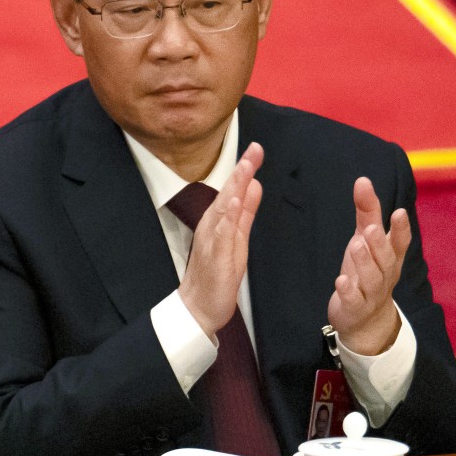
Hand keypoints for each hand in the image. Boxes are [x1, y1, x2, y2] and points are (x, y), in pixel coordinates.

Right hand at [179, 142, 263, 338]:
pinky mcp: (215, 257)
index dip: (245, 169)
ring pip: (224, 209)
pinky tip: (233, 204)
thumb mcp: (237, 237)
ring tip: (245, 168)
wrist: (199, 307)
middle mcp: (213, 226)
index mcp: (220, 220)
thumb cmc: (217, 273)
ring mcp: (212, 240)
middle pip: (228, 193)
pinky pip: (221, 235)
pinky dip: (227, 218)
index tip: (256, 149)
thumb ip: (245, 212)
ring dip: (234, 188)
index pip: (234, 190)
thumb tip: (254, 185)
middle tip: (254, 149)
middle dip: (241, 170)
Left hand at [327, 177, 410, 354]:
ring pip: (371, 278)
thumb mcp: (365, 240)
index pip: (400, 242)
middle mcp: (385, 275)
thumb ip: (367, 212)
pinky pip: (354, 300)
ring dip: (364, 262)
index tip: (399, 212)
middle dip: (380, 244)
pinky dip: (348, 291)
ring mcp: (371, 293)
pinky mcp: (355, 308)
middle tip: (372, 229)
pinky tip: (341, 280)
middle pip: (386, 260)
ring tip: (356, 246)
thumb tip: (363, 180)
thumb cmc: (366, 270)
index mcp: (391, 257)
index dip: (401, 229)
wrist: (364, 319)